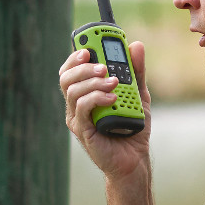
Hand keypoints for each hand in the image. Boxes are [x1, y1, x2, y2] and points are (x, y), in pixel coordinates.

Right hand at [60, 41, 150, 179]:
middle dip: (83, 67)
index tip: (88, 47)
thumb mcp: (138, 94)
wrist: (135, 158)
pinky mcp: (83, 131)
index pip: (71, 70)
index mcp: (85, 93)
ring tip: (113, 82)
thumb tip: (136, 45)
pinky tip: (112, 98)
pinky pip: (82, 108)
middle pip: (66, 78)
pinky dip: (96, 98)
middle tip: (103, 66)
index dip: (75, 56)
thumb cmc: (132, 127)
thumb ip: (136, 71)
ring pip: (73, 91)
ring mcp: (77, 118)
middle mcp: (76, 105)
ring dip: (93, 82)